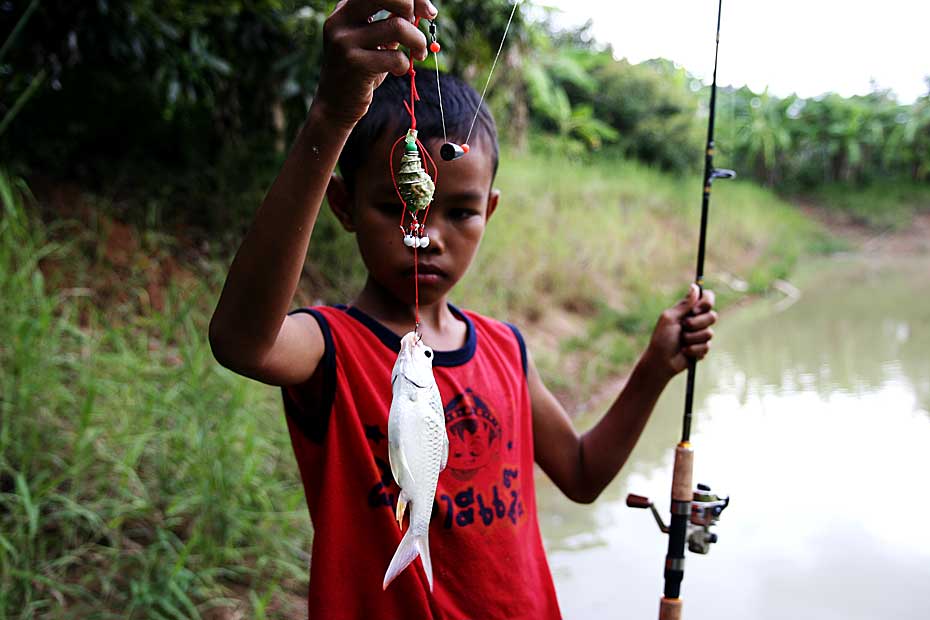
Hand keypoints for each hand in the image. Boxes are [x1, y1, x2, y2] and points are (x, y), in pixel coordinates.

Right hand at [314, 0, 435, 128]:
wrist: (335, 104)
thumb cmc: (361, 69)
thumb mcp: (374, 40)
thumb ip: (393, 21)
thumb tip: (428, 9)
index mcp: (346, 8)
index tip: (428, 11)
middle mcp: (341, 19)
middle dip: (412, 8)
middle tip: (417, 26)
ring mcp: (345, 41)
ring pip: (398, 26)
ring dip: (418, 41)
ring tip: (419, 54)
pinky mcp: (354, 64)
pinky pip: (396, 57)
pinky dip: (405, 64)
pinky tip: (399, 70)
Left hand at [641, 284, 717, 380]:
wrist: (660, 361)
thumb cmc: (661, 339)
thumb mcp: (670, 318)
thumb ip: (684, 304)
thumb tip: (695, 286)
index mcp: (688, 310)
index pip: (707, 299)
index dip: (706, 303)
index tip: (696, 310)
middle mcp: (697, 321)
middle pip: (712, 316)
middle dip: (697, 323)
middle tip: (684, 326)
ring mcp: (701, 335)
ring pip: (709, 333)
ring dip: (692, 338)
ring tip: (681, 342)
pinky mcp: (703, 348)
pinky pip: (706, 346)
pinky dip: (693, 349)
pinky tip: (684, 351)